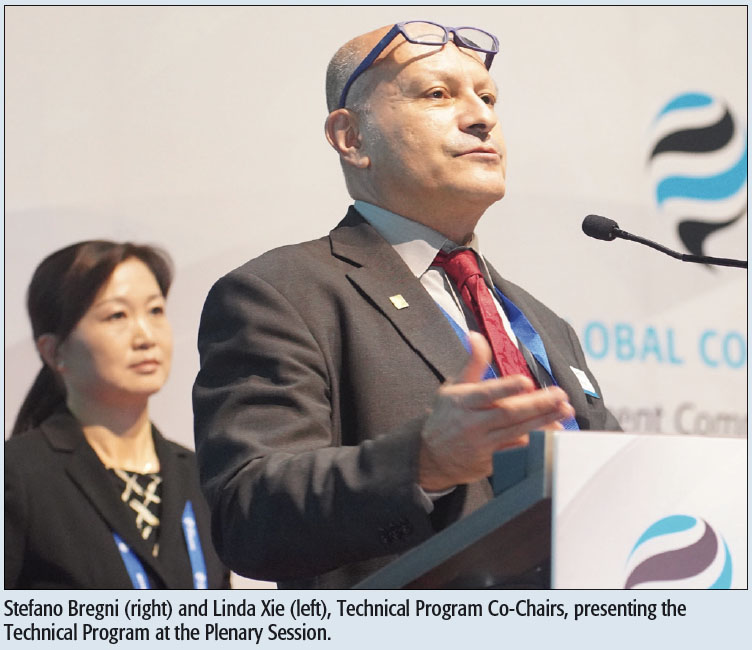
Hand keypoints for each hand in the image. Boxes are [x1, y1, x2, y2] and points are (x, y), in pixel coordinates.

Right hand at [418, 332, 574, 490]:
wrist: (432, 458)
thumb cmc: (446, 416)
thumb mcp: (452, 387)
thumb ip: (472, 363)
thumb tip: (475, 335)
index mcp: (463, 402)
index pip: (486, 393)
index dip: (506, 388)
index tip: (526, 381)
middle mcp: (473, 423)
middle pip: (509, 414)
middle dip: (537, 405)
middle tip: (560, 396)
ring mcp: (483, 445)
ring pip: (517, 433)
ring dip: (544, 422)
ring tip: (564, 411)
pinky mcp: (492, 463)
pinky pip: (517, 453)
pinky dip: (536, 444)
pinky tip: (554, 435)